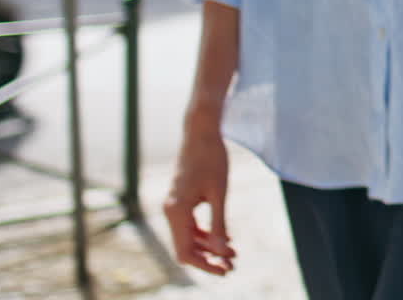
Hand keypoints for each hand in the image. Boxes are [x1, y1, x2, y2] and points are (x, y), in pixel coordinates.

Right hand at [162, 126, 234, 274]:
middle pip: (185, 247)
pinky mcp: (180, 200)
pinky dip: (205, 233)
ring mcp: (173, 206)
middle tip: (233, 265)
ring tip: (233, 254)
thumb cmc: (212, 159)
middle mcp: (170, 211)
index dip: (205, 265)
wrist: (201, 133)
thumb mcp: (220, 193)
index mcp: (177, 211)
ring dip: (208, 247)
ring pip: (188, 237)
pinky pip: (190, 225)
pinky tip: (224, 237)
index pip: (185, 252)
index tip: (226, 270)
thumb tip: (223, 252)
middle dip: (209, 258)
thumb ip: (220, 223)